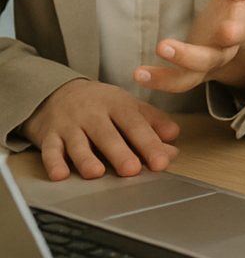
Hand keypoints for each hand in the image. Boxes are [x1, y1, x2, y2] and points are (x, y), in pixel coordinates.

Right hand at [20, 79, 180, 180]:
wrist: (58, 90)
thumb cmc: (101, 104)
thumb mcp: (128, 105)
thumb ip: (152, 121)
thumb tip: (174, 137)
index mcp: (118, 104)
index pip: (135, 124)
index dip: (149, 143)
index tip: (161, 161)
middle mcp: (93, 114)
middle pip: (107, 134)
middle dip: (120, 153)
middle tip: (132, 170)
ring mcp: (70, 125)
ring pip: (78, 143)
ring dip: (86, 159)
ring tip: (96, 173)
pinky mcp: (49, 135)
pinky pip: (50, 150)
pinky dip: (53, 163)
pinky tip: (59, 175)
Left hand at [135, 0, 244, 94]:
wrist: (240, 38)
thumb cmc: (238, 8)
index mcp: (241, 27)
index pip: (241, 30)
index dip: (235, 31)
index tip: (228, 30)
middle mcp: (225, 51)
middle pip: (210, 58)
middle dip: (187, 55)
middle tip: (163, 47)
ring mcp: (207, 65)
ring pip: (190, 77)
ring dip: (166, 77)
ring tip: (139, 72)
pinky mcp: (192, 73)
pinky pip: (177, 82)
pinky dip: (158, 80)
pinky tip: (138, 74)